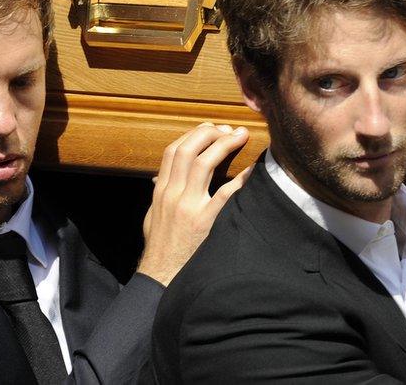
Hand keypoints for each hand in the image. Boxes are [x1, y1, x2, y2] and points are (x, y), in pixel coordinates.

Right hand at [137, 123, 250, 285]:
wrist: (161, 276)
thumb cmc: (161, 247)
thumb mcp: (153, 216)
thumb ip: (159, 195)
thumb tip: (160, 178)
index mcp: (161, 191)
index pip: (173, 151)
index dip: (193, 135)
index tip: (210, 129)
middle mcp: (172, 195)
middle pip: (188, 150)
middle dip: (209, 133)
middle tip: (228, 129)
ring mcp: (188, 207)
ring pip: (203, 164)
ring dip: (224, 145)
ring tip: (240, 136)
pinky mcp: (204, 222)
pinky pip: (225, 194)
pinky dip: (240, 179)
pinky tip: (253, 170)